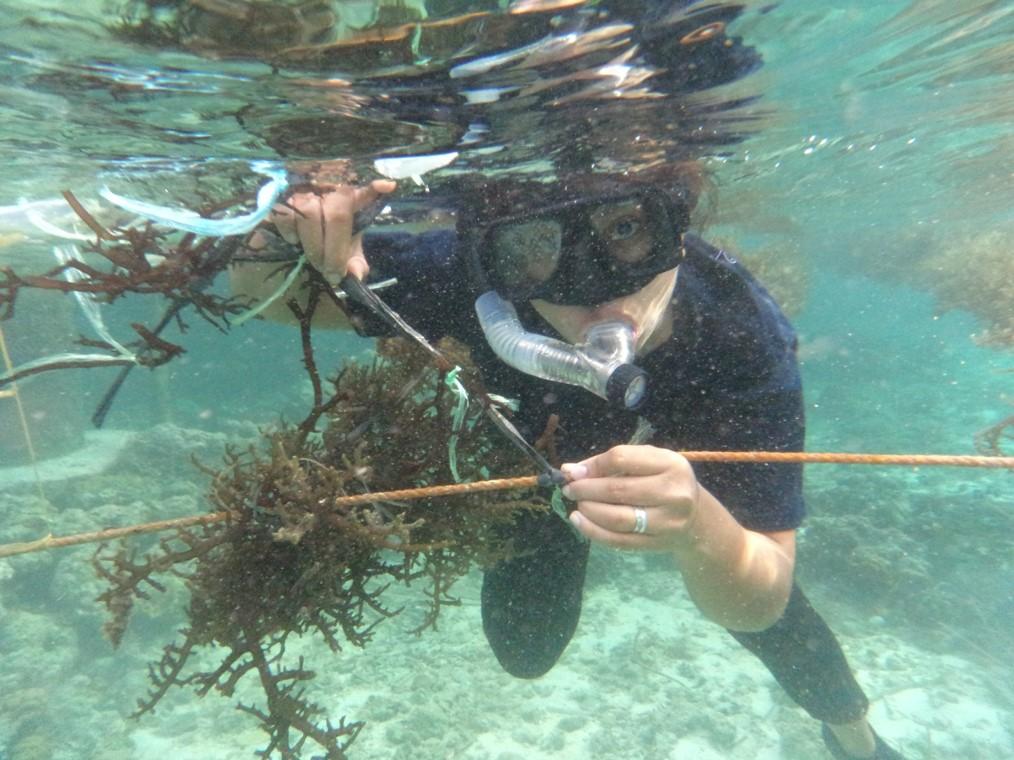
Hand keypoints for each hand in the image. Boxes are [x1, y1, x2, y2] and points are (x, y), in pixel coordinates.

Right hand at [269, 179, 395, 281]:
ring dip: (314, 246)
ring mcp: (302, 187)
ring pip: (310, 214)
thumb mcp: (342, 248)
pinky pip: (284, 213)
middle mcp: (327, 186)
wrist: (287, 232)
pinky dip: (290, 232)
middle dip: (335, 251)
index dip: (373, 187)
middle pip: (337, 214)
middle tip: (331, 272)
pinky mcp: (276, 194)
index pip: (365, 188)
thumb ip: (353, 260)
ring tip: (315, 262)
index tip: (387, 186)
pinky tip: (292, 241)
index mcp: (349, 196)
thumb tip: (356, 274)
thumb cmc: (322, 238)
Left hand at [560, 445, 702, 551]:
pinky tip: (579, 521)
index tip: (573, 471)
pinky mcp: (658, 544)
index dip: (593, 465)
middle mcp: (674, 493)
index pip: (622, 459)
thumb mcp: (647, 461)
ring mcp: (668, 522)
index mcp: (671, 464)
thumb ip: (611, 462)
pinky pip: (619, 540)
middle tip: (569, 489)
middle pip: (618, 490)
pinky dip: (593, 531)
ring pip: (617, 518)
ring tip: (577, 505)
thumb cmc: (664, 481)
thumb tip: (570, 470)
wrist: (695, 516)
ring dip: (589, 511)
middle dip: (586, 489)